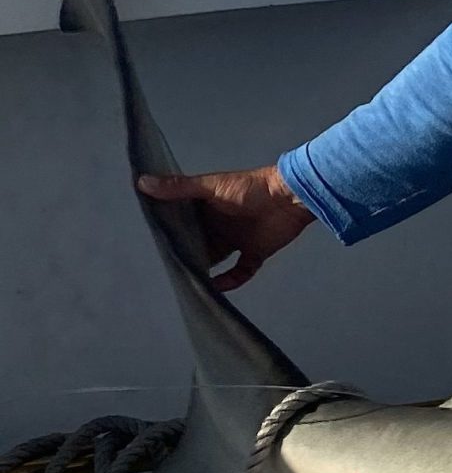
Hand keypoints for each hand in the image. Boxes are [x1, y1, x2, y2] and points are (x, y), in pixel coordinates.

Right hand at [136, 164, 314, 289]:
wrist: (289, 197)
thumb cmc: (249, 188)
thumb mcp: (210, 186)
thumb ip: (178, 188)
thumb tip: (142, 183)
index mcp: (207, 206)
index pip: (183, 220)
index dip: (170, 230)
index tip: (152, 243)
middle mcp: (220, 224)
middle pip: (199, 242)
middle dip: (186, 253)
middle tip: (167, 267)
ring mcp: (238, 239)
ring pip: (216, 258)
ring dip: (205, 268)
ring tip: (186, 281)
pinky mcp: (256, 253)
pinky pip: (241, 271)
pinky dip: (230, 281)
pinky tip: (216, 289)